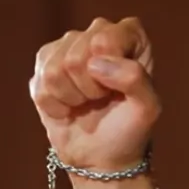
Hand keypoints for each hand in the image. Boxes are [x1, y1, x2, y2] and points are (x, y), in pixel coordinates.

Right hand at [32, 17, 160, 188]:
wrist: (101, 155)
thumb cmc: (128, 129)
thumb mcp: (149, 107)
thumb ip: (135, 78)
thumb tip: (94, 64)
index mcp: (129, 34)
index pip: (105, 39)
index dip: (109, 70)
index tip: (118, 89)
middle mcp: (97, 32)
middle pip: (75, 56)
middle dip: (87, 88)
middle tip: (99, 99)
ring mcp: (67, 47)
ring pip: (54, 70)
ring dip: (70, 97)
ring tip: (84, 102)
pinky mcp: (44, 65)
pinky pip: (39, 84)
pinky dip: (53, 105)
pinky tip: (68, 107)